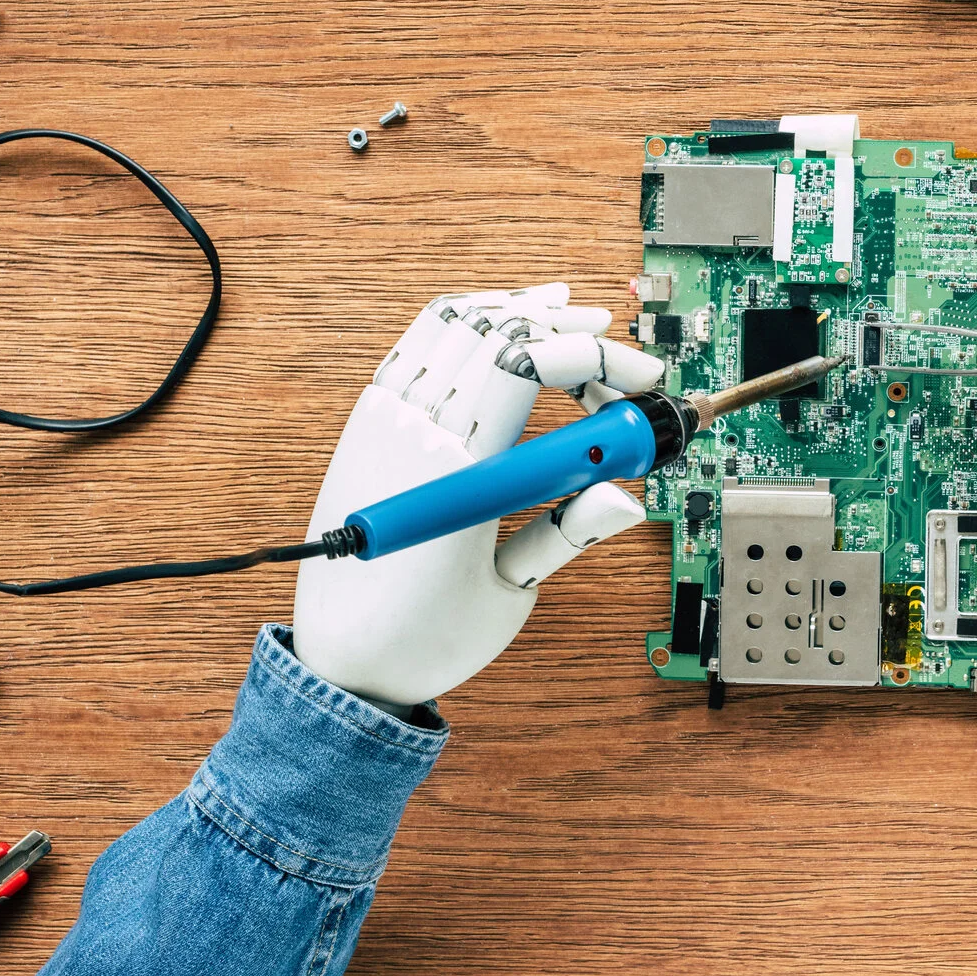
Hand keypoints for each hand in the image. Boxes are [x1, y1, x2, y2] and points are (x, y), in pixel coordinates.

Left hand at [293, 284, 666, 708]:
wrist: (337, 665)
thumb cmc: (420, 638)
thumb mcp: (512, 591)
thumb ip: (570, 530)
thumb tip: (627, 493)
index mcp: (454, 474)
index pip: (527, 365)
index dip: (596, 359)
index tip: (639, 381)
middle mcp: (412, 434)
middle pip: (499, 331)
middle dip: (570, 330)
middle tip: (615, 359)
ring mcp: (383, 422)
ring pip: (454, 321)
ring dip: (518, 310)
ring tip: (567, 315)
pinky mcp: (367, 423)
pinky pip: (417, 342)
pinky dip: (466, 320)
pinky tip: (500, 324)